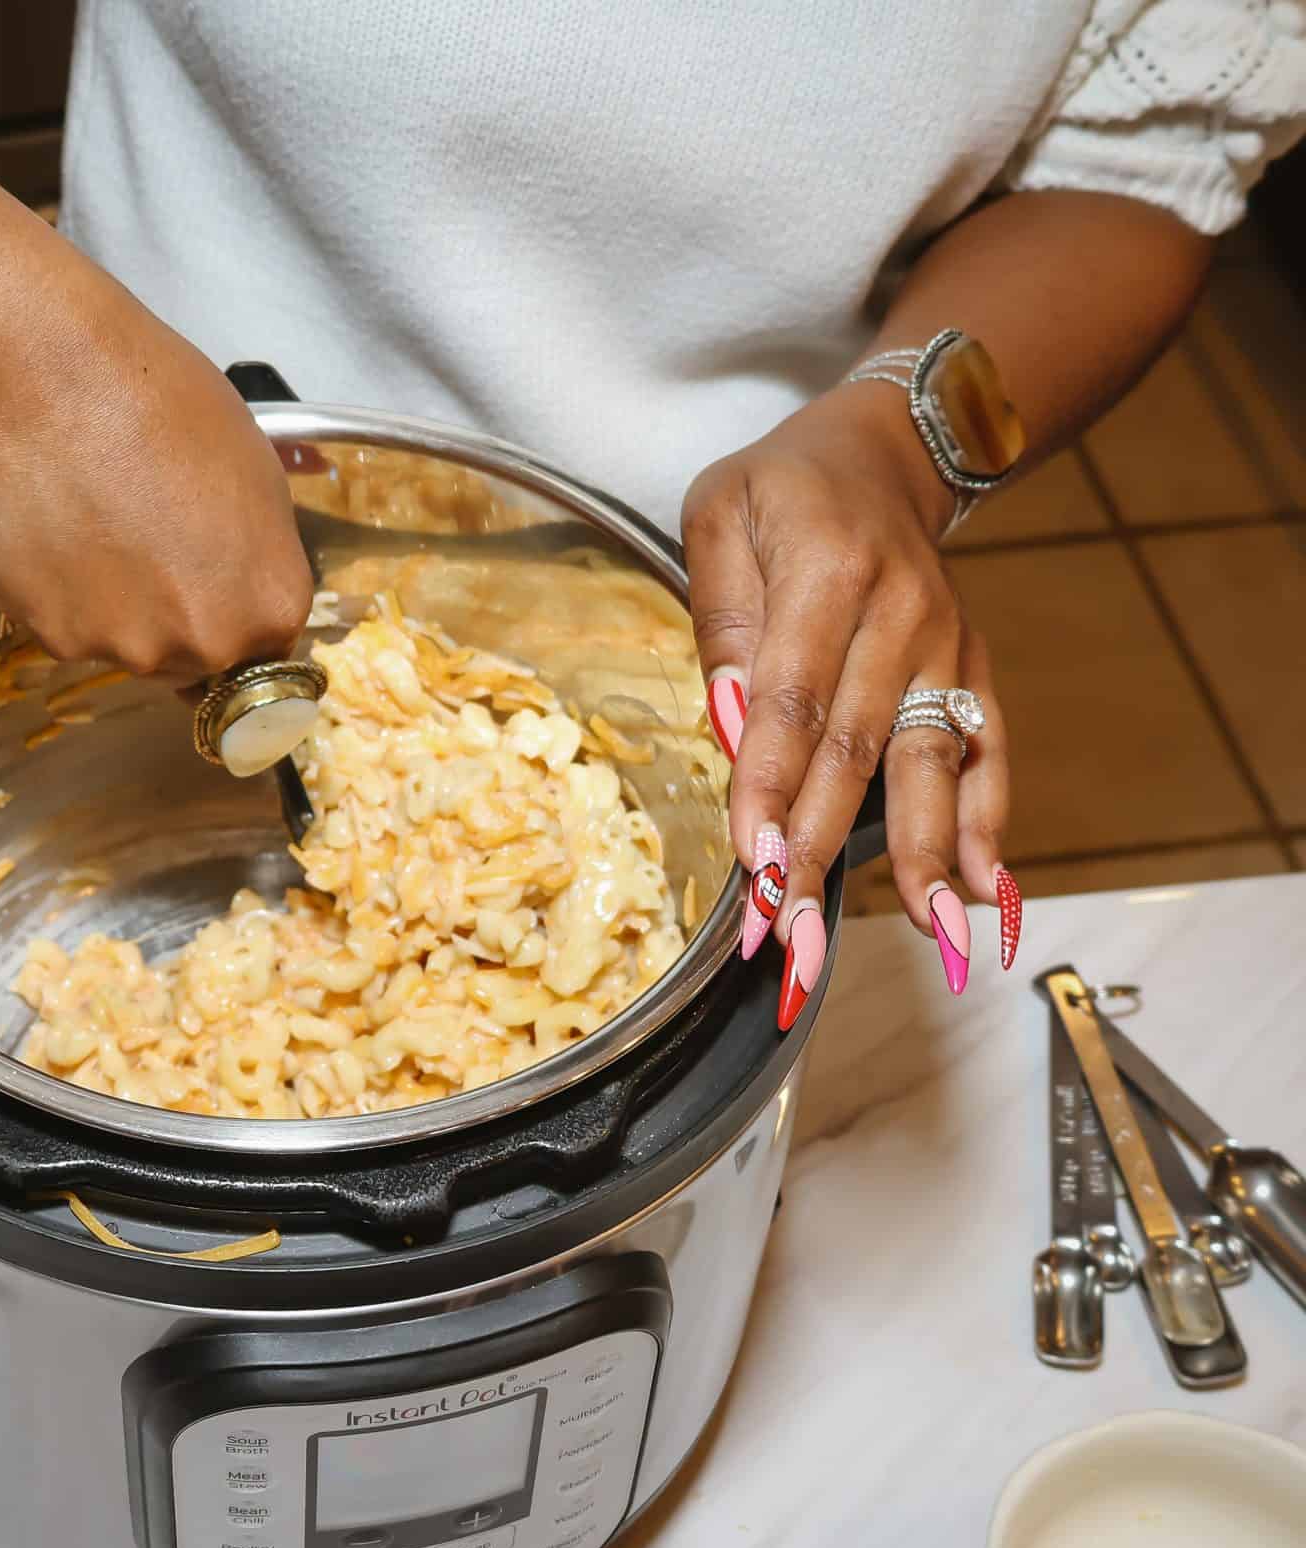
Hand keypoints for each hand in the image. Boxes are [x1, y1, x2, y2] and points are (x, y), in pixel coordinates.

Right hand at [0, 268, 312, 681]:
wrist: (53, 382)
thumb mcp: (256, 469)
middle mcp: (202, 645)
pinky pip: (63, 625)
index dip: (235, 603)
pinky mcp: (50, 636)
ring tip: (94, 523)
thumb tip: (241, 580)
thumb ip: (259, 551)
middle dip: (178, 613)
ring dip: (115, 604)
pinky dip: (59, 592)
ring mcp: (123, 648)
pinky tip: (55, 528)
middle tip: (147, 539)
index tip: (211, 572)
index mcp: (268, 606)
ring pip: (126, 643)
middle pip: (196, 656)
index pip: (266, 646)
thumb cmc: (162, 403)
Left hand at [680, 382, 1017, 1022]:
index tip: (756, 865)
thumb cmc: (780, 488)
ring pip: (927, 763)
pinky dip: (987, 821)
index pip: (793, 700)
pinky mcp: (970, 664)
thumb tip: (730, 718)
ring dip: (923, 858)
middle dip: (826, 851)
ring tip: (923, 937)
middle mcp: (900, 613)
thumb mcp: (719, 515)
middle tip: (797, 936)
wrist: (883, 451)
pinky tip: (985, 891)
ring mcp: (946, 643)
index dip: (774, 788)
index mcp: (829, 571)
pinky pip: (985, 749)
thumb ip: (721, 613)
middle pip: (857, 751)